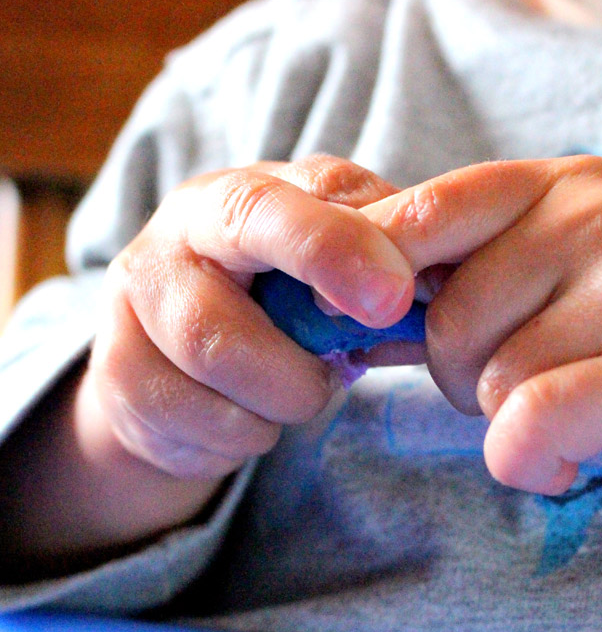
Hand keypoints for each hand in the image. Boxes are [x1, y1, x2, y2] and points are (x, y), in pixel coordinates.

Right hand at [83, 155, 413, 478]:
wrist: (181, 359)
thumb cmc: (277, 299)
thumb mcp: (332, 266)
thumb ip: (386, 265)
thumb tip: (452, 288)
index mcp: (232, 197)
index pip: (272, 210)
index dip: (332, 252)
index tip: (391, 299)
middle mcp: (170, 242)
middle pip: (216, 308)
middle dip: (294, 358)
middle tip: (341, 371)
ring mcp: (132, 311)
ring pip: (213, 372)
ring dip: (280, 399)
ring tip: (298, 388)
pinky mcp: (118, 377)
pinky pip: (200, 426)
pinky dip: (248, 434)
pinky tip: (253, 414)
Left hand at [361, 155, 601, 498]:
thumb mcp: (554, 276)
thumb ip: (458, 276)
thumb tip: (333, 294)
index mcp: (560, 186)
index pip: (425, 211)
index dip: (364, 269)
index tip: (340, 318)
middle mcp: (599, 216)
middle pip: (447, 315)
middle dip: (462, 375)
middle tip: (526, 387)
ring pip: (489, 377)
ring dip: (508, 422)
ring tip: (570, 414)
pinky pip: (535, 418)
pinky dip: (530, 458)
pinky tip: (567, 456)